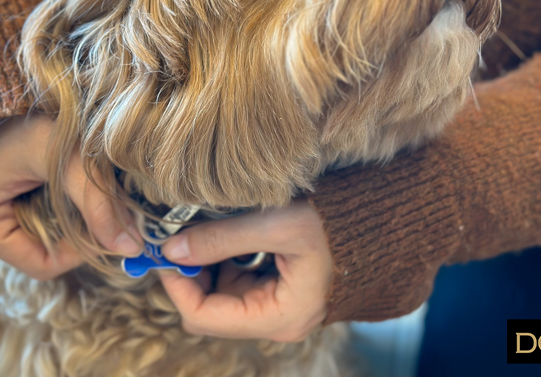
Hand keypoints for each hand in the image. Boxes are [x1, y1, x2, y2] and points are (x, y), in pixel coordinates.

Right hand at [0, 114, 141, 279]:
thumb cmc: (25, 114)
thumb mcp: (67, 158)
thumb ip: (99, 203)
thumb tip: (132, 247)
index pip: (39, 264)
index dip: (79, 251)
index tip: (106, 226)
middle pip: (37, 250)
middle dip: (73, 232)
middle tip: (100, 206)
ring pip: (36, 233)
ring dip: (64, 216)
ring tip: (79, 187)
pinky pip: (27, 215)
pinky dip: (52, 203)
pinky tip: (62, 180)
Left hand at [158, 200, 332, 341]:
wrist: (379, 219)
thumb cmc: (337, 222)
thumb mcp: (277, 223)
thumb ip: (222, 237)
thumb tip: (170, 249)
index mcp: (278, 317)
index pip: (203, 317)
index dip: (176, 285)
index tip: (161, 249)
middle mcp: (275, 322)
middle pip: (207, 309)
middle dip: (187, 273)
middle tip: (174, 234)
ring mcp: (276, 307)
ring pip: (218, 295)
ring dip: (203, 264)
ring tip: (200, 227)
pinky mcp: (276, 291)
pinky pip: (234, 282)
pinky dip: (221, 259)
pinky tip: (223, 232)